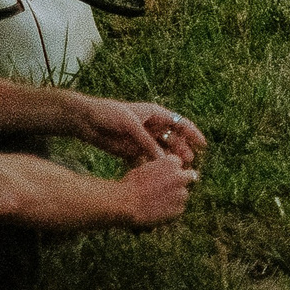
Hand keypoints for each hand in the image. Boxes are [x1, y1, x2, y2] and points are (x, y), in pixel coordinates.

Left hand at [72, 98, 205, 165]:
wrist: (86, 120)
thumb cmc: (111, 115)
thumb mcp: (132, 126)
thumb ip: (147, 143)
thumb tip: (164, 160)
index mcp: (156, 114)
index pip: (180, 123)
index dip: (193, 133)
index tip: (203, 145)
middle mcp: (151, 127)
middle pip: (172, 139)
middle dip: (182, 150)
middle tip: (189, 163)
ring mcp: (141, 139)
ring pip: (160, 151)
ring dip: (167, 160)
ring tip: (175, 171)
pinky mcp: (130, 150)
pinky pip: (144, 159)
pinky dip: (150, 166)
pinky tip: (155, 175)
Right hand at [120, 152, 198, 226]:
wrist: (125, 203)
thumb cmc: (129, 185)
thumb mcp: (143, 169)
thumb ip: (158, 168)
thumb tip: (163, 173)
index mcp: (171, 162)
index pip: (178, 164)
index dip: (172, 170)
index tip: (167, 176)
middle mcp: (181, 176)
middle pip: (190, 177)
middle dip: (184, 181)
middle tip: (174, 188)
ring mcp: (181, 193)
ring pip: (183, 195)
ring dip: (175, 198)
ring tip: (158, 204)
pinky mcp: (179, 209)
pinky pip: (178, 209)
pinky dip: (171, 212)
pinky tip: (157, 213)